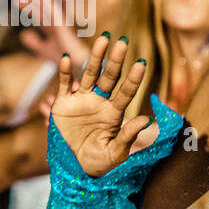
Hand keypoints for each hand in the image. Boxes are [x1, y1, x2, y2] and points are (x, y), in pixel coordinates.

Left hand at [14, 0, 90, 67]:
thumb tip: (23, 34)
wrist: (75, 67)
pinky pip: (54, 10)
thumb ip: (34, 42)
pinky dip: (47, 1)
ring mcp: (59, 21)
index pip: (36, 11)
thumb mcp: (44, 50)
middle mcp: (55, 21)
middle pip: (38, 4)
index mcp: (50, 25)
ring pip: (44, 4)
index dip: (26, 2)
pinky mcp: (64, 25)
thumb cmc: (64, 58)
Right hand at [50, 34, 156, 176]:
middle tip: (122, 41)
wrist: (75, 169)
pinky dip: (64, 72)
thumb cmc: (100, 163)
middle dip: (116, 60)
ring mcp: (81, 101)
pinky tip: (65, 59)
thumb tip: (145, 119)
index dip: (134, 79)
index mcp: (114, 113)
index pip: (126, 92)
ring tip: (103, 39)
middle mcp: (99, 102)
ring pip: (89, 74)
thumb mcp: (115, 153)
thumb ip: (128, 136)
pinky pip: (64, 85)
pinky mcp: (63, 105)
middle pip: (109, 77)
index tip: (142, 63)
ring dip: (96, 57)